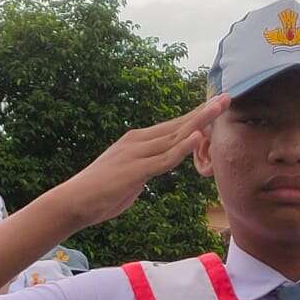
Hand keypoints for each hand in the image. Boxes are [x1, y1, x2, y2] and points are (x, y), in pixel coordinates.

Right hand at [52, 96, 228, 228]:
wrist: (73, 202)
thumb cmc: (99, 194)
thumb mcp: (129, 178)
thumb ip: (143, 171)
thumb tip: (150, 173)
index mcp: (136, 142)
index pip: (172, 127)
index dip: (195, 117)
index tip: (214, 106)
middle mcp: (138, 141)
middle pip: (177, 125)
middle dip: (203, 112)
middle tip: (226, 97)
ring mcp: (137, 154)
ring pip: (175, 136)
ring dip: (199, 121)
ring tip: (219, 107)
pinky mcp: (135, 170)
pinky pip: (164, 158)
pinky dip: (182, 147)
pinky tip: (197, 137)